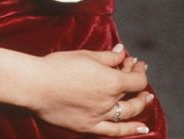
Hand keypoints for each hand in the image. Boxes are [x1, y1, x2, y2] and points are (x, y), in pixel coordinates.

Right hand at [0, 40, 152, 134]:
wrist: (36, 86)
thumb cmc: (58, 66)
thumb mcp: (84, 55)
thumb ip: (107, 57)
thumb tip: (122, 53)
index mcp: (111, 81)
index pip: (136, 78)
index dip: (139, 69)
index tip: (137, 62)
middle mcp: (110, 101)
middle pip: (133, 95)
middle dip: (139, 84)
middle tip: (138, 74)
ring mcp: (101, 116)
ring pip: (128, 113)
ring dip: (139, 105)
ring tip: (146, 99)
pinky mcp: (90, 127)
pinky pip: (115, 131)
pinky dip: (131, 129)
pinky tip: (142, 128)